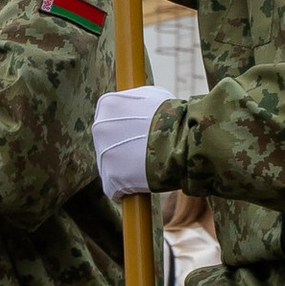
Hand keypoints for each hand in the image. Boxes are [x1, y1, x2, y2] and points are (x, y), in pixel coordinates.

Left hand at [91, 87, 166, 201]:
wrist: (185, 140)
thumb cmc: (175, 116)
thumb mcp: (152, 96)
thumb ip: (133, 102)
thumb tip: (132, 107)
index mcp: (108, 105)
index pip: (109, 120)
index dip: (125, 129)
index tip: (139, 135)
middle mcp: (100, 127)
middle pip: (106, 143)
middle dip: (123, 149)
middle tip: (145, 152)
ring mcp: (103, 153)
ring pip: (110, 166)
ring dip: (125, 169)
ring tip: (147, 167)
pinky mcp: (110, 178)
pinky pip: (114, 188)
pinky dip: (126, 189)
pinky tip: (141, 183)